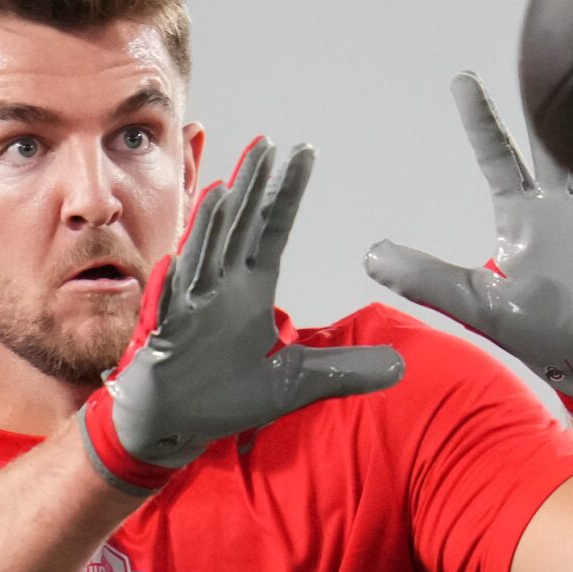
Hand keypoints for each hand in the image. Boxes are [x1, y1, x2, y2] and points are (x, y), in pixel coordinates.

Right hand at [82, 138, 403, 494]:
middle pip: (240, 225)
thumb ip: (344, 370)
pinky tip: (196, 232)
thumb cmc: (222, 398)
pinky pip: (178, 290)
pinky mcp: (171, 328)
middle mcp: (221, 287)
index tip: (303, 152)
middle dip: (254, 185)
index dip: (287, 193)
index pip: (272, 230)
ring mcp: (193, 303)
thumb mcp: (296, 383)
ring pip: (209, 248)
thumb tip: (401, 365)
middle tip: (269, 144)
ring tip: (235, 178)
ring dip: (221, 215)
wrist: (174, 427)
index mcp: (249, 291)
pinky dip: (187, 262)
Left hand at [364, 73, 572, 423]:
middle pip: (551, 142)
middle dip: (546, 101)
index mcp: (521, 216)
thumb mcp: (473, 302)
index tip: (461, 78)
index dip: (480, 120)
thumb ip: (425, 277)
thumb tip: (369, 255)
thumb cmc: (538, 332)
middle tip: (541, 51)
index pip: (497, 156)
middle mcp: (561, 207)